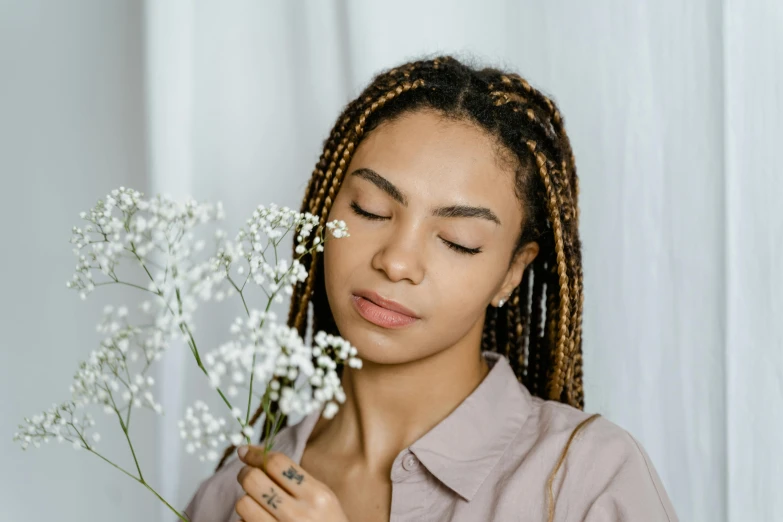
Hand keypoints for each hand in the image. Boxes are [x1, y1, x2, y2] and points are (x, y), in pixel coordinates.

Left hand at [235, 445, 349, 521]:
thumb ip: (294, 477)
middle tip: (248, 474)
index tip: (246, 452)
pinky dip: (246, 518)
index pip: (277, 464)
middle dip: (245, 473)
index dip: (256, 454)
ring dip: (247, 498)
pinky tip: (259, 517)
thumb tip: (256, 455)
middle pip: (254, 480)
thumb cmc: (327, 521)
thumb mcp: (322, 496)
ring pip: (243, 503)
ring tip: (256, 500)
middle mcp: (298, 514)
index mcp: (315, 495)